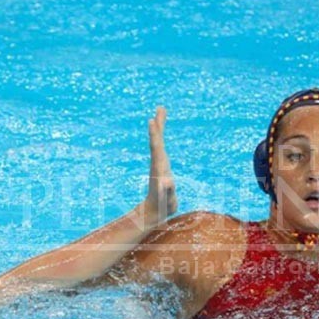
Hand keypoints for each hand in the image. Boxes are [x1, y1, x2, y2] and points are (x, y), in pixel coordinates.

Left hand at [142, 107, 176, 226]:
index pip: (156, 148)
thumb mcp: (166, 200)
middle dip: (159, 124)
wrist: (155, 211)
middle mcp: (158, 162)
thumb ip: (167, 191)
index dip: (155, 135)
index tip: (151, 120)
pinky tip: (159, 129)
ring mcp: (160, 163)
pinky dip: (160, 136)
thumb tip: (167, 183)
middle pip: (158, 140)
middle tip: (160, 108)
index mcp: (159, 168)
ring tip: (159, 113)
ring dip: (159, 127)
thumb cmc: (162, 206)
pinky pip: (161, 146)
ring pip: (158, 141)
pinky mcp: (162, 165)